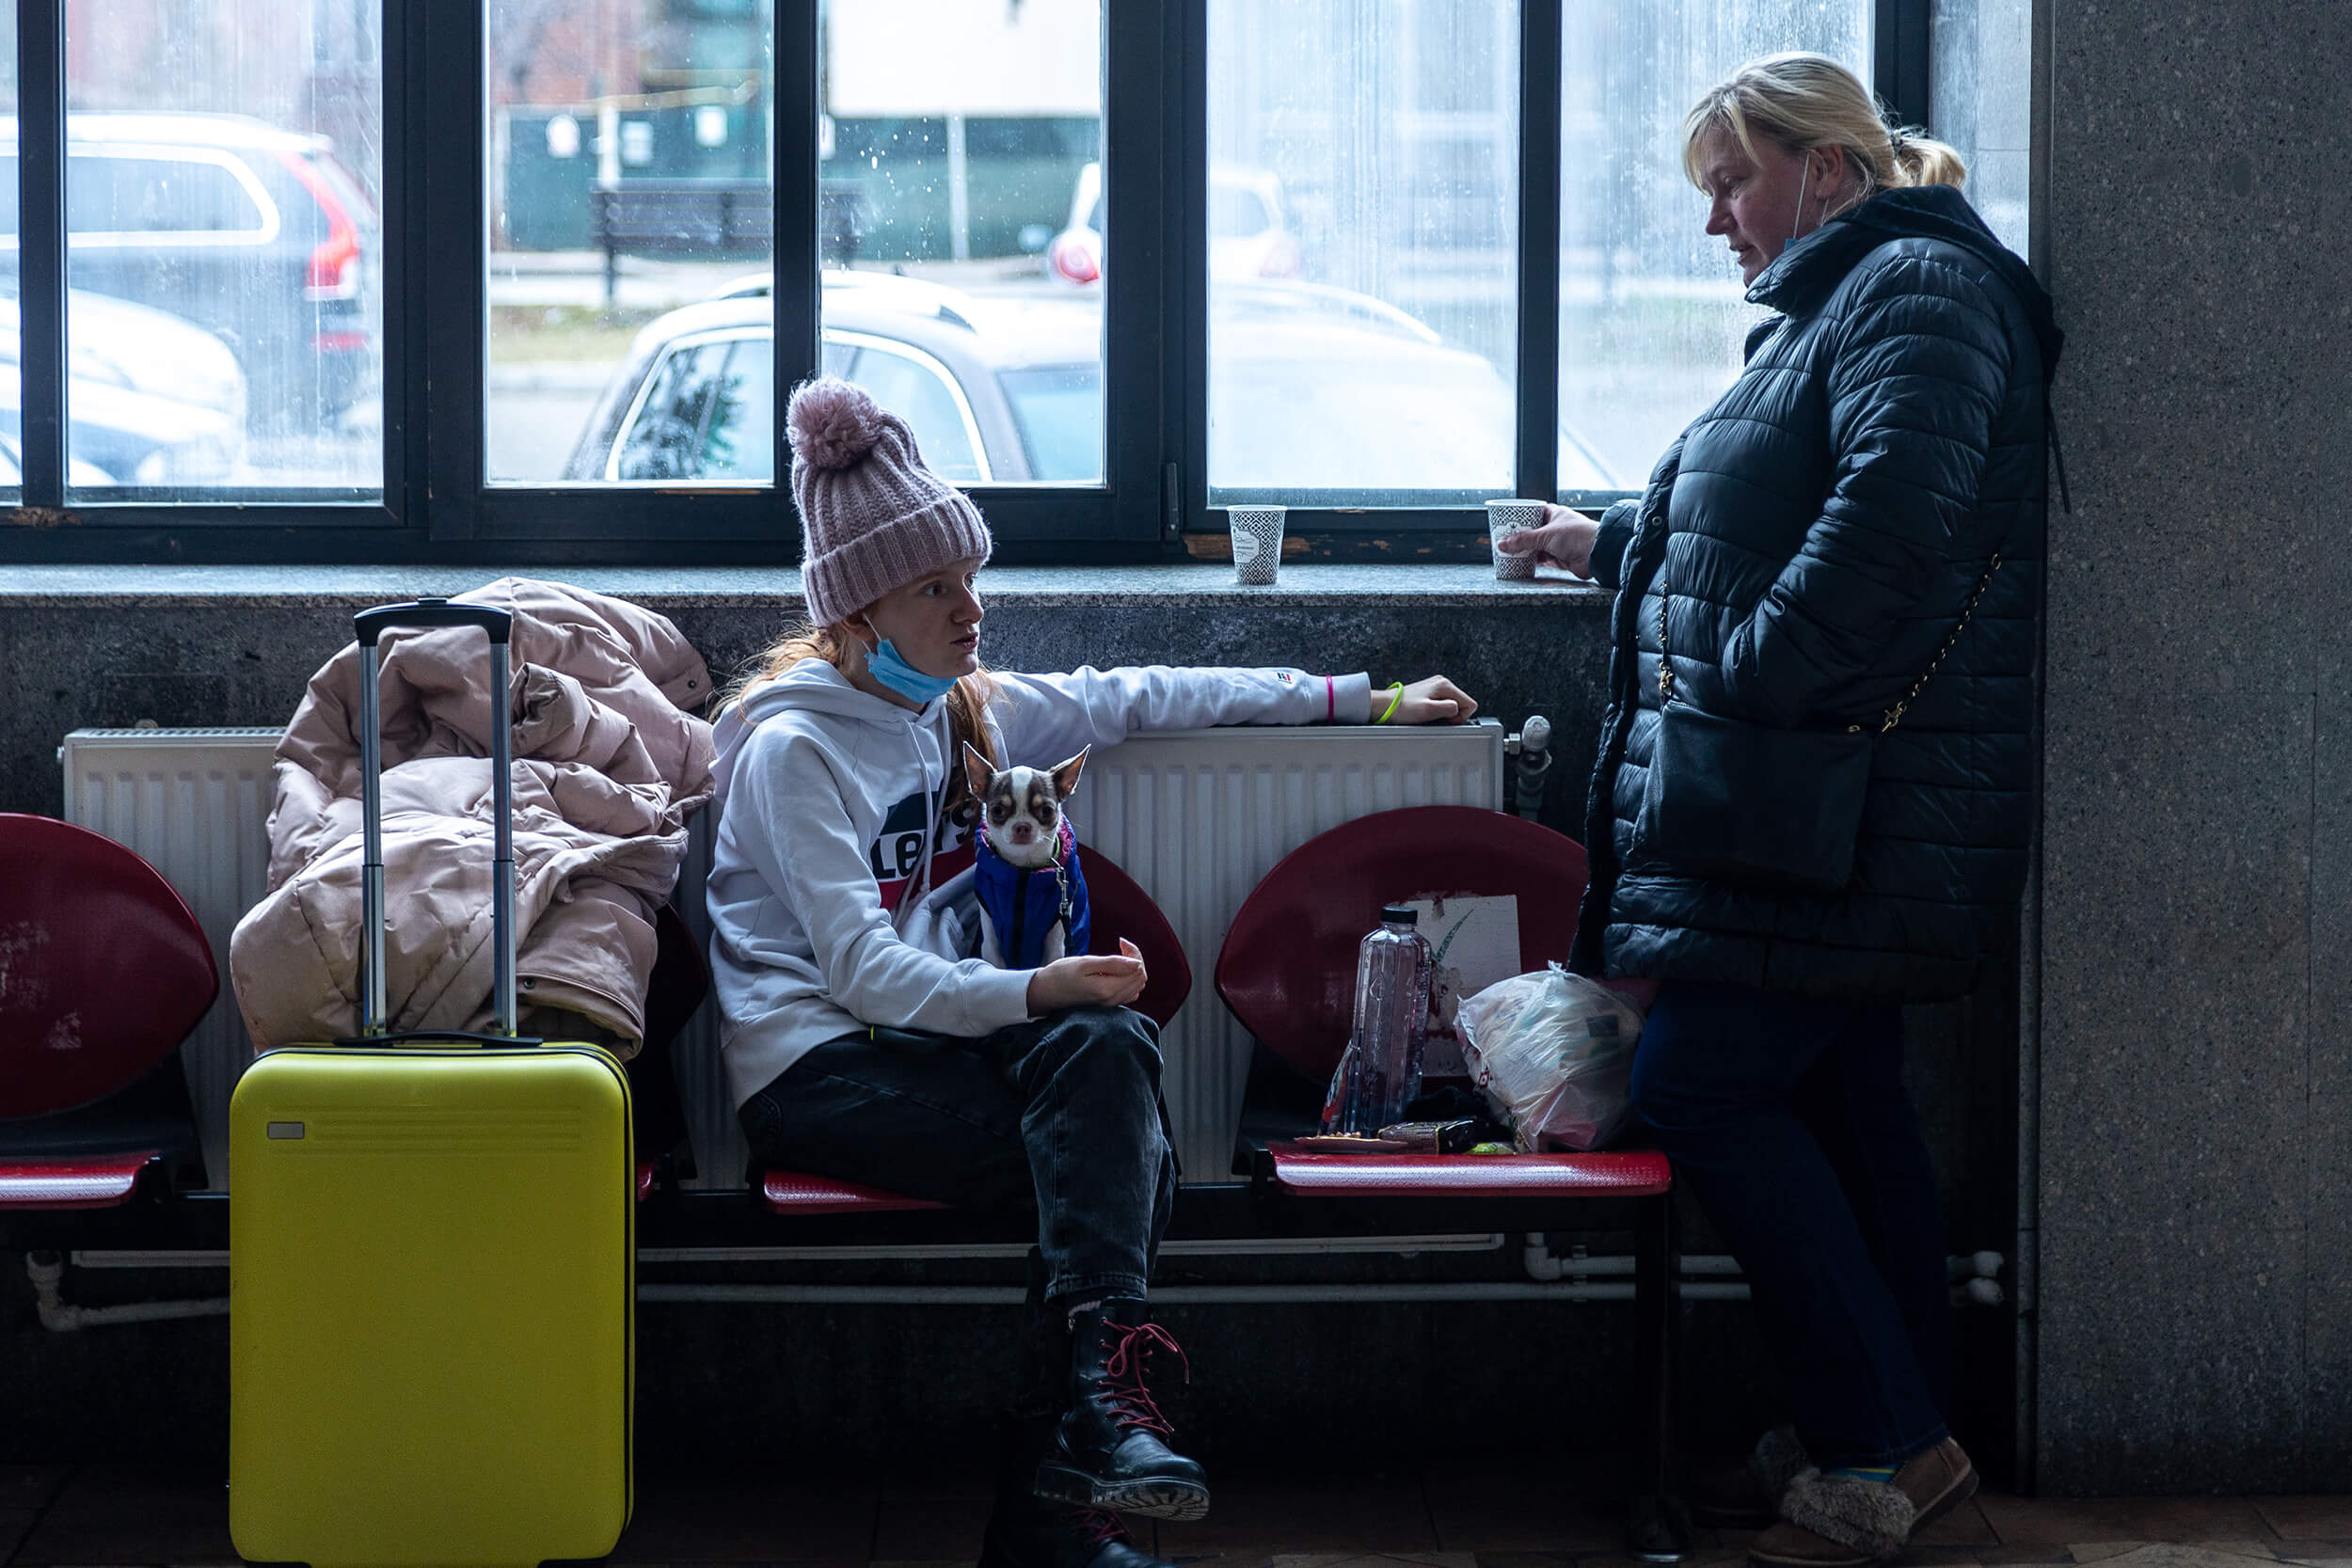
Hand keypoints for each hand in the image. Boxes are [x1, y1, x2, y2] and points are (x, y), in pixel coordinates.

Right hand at [1026, 938, 1147, 1013]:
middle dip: (1135, 958)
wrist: (1044, 992)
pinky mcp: (1107, 1003)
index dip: (1134, 953)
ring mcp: (1111, 1004)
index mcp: (1108, 990)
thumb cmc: (1061, 975)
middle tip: (1121, 945)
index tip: (1121, 941)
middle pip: (1140, 978)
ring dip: (1132, 967)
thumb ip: (1112, 964)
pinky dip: (1127, 977)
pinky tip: (1115, 968)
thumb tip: (1137, 963)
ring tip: (1119, 954)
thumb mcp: (1085, 963)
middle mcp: (1113, 1000)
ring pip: (1136, 984)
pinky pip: (1128, 990)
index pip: (1138, 970)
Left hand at [1386, 675, 1479, 724]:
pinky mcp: (1430, 692)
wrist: (1385, 705)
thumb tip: (1458, 710)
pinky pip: (1442, 704)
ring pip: (1452, 705)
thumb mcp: (1429, 711)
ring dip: (1443, 714)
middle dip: (1452, 715)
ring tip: (1428, 715)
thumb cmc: (1402, 708)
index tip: (1446, 720)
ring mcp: (1436, 687)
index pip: (1470, 704)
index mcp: (1445, 685)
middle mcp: (1442, 683)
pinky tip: (1425, 713)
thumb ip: (1449, 709)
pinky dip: (1437, 711)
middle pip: (1461, 704)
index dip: (1461, 717)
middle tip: (1435, 718)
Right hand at [1494, 503, 1600, 578]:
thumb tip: (1503, 544)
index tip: (1505, 523)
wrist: (1597, 554)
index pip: (1532, 512)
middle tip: (1503, 540)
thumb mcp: (1545, 535)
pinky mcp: (1559, 558)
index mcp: (1554, 514)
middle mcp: (1555, 527)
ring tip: (1508, 553)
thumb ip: (1523, 541)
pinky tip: (1521, 563)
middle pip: (1531, 531)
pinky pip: (1540, 559)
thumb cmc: (1578, 536)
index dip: (1519, 518)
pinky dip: (1531, 561)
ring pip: (1535, 546)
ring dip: (1524, 550)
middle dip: (1518, 537)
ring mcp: (1557, 543)